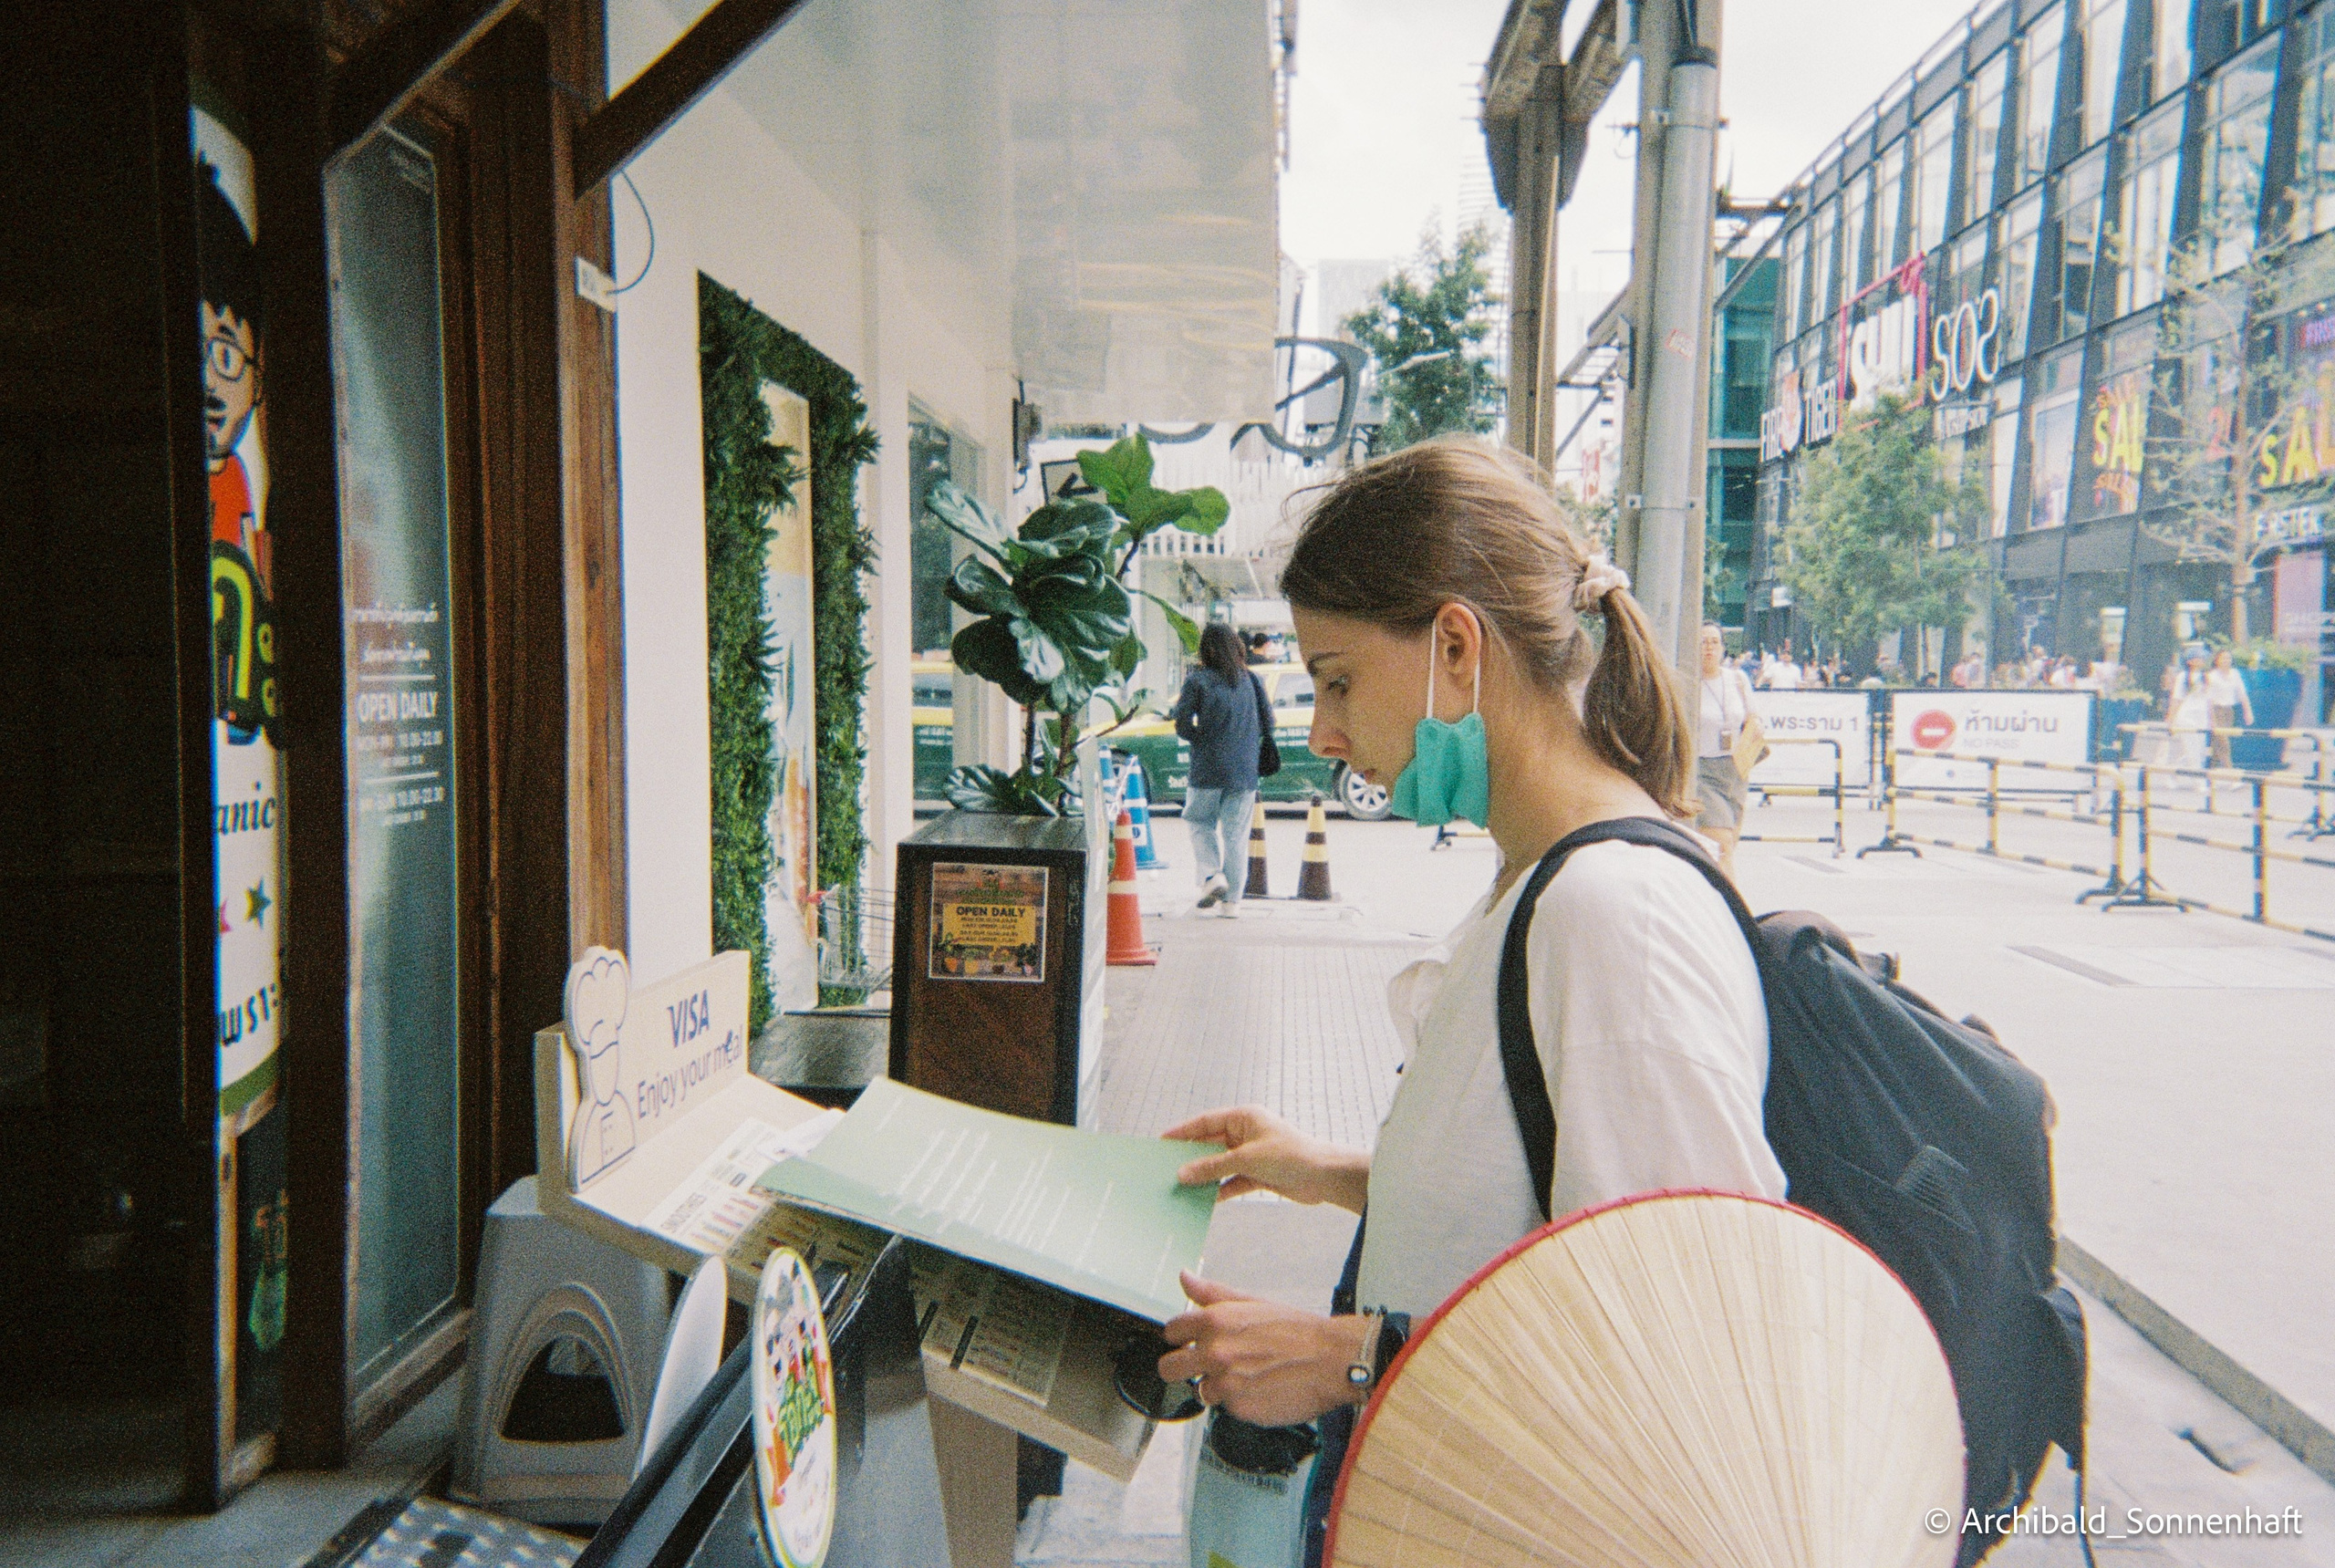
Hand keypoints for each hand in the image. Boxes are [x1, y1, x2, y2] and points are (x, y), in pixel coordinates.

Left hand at [1158, 1273, 1366, 1427]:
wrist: (1332, 1360)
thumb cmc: (1298, 1331)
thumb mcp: (1253, 1302)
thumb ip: (1213, 1294)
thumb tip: (1185, 1277)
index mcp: (1215, 1321)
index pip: (1171, 1331)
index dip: (1181, 1337)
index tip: (1190, 1341)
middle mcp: (1215, 1352)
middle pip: (1169, 1368)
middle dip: (1182, 1367)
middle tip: (1205, 1365)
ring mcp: (1226, 1383)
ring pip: (1202, 1390)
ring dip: (1219, 1386)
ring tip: (1248, 1375)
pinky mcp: (1239, 1409)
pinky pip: (1228, 1407)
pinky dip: (1241, 1401)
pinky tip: (1262, 1389)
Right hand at [1160, 1105, 1368, 1210]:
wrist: (1324, 1177)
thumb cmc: (1291, 1156)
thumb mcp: (1246, 1159)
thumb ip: (1213, 1167)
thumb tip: (1183, 1173)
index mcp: (1244, 1118)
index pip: (1206, 1122)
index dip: (1183, 1131)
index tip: (1162, 1141)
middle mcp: (1246, 1134)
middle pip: (1211, 1144)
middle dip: (1191, 1157)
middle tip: (1166, 1168)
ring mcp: (1251, 1155)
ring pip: (1220, 1165)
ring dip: (1204, 1176)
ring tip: (1180, 1188)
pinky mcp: (1258, 1174)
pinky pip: (1231, 1181)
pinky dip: (1220, 1190)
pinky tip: (1204, 1201)